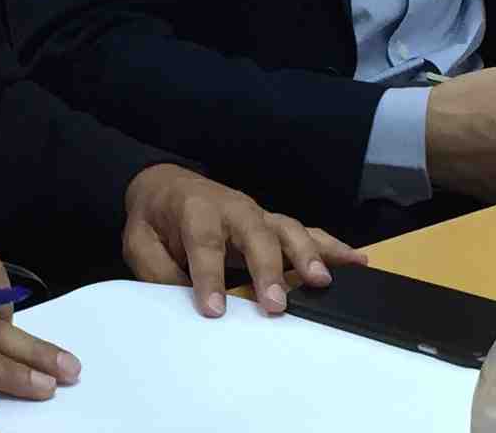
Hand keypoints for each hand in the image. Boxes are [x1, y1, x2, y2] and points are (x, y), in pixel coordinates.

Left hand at [121, 163, 367, 318]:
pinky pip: (308, 233)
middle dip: (268, 269)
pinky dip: (332, 247)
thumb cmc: (155, 219)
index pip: (204, 243)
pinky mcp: (273, 224)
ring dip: (307, 255)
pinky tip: (357, 262)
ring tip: (323, 282)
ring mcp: (258, 215)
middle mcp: (233, 207)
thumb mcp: (139, 243)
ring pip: (287, 230)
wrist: (165, 185)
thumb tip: (181, 301)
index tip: (215, 310)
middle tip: (275, 305)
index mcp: (194, 209)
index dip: (209, 277)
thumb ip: (158, 271)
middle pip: (255, 234)